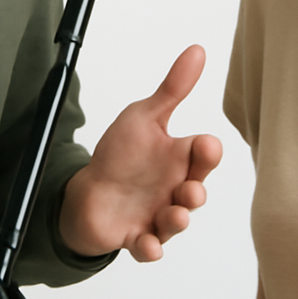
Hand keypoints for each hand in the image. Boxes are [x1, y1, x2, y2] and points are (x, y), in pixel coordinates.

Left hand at [58, 44, 221, 261]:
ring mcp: (157, 215)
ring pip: (175, 223)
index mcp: (179, 158)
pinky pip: (148, 247)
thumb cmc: (122, 153)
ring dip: (177, 221)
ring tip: (174, 216)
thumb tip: (197, 50)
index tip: (205, 145)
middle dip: (196, 194)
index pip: (204, 154)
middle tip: (191, 191)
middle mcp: (174, 189)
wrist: (90, 190)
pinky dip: (149, 248)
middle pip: (195, 192)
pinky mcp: (137, 236)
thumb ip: (173, 88)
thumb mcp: (146, 116)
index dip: (207, 151)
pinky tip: (147, 244)